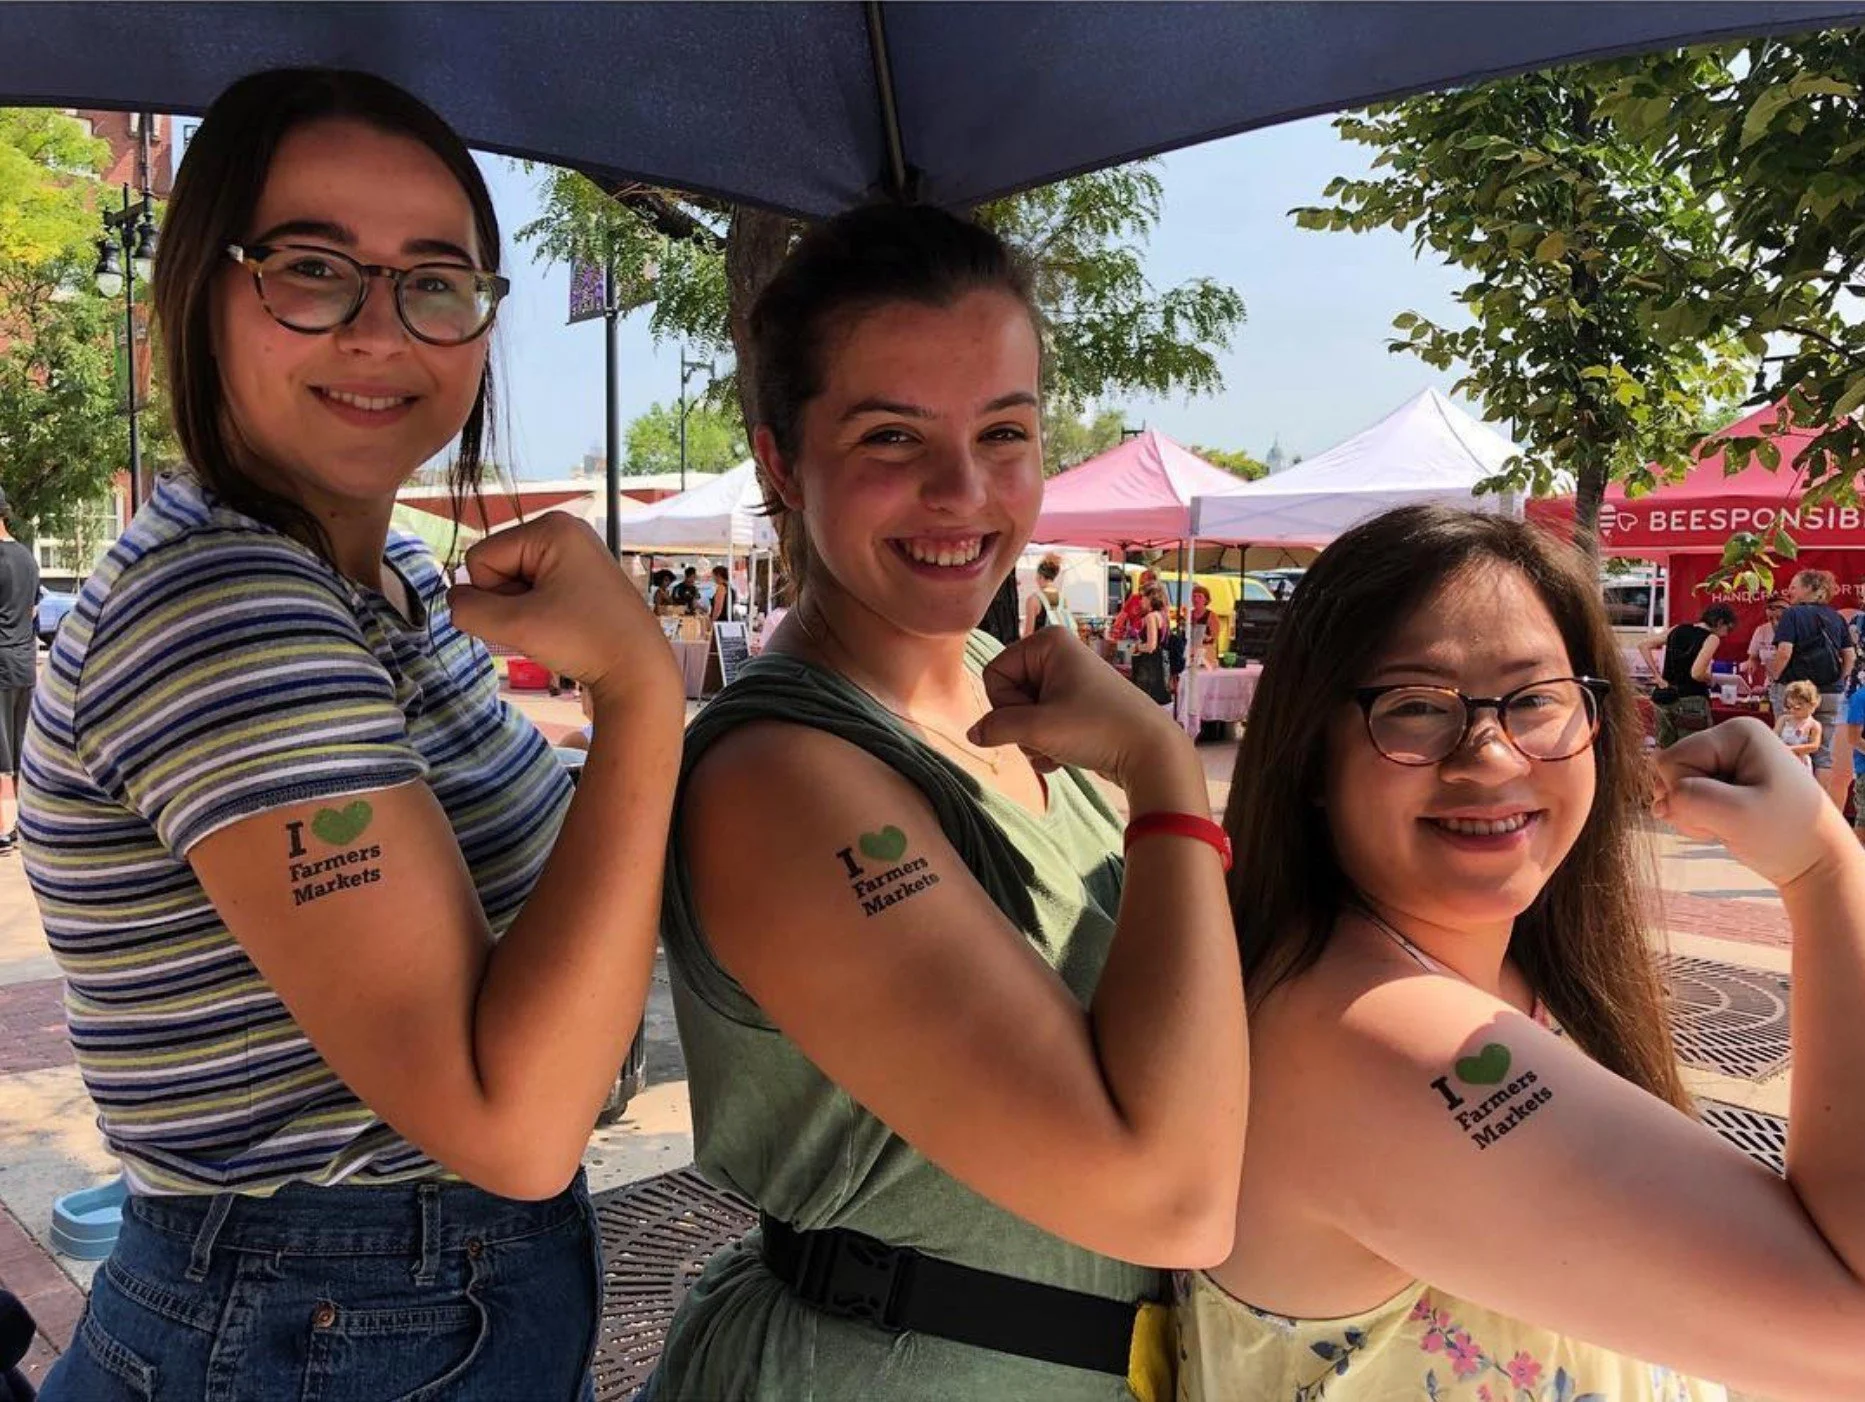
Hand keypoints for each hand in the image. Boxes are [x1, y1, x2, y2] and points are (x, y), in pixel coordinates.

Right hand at [447, 514, 679, 704]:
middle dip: (509, 603)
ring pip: (515, 583)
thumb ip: (469, 610)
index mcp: (551, 528)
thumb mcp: (516, 626)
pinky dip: (539, 615)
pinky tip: (565, 628)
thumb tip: (454, 601)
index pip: (481, 557)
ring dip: (522, 612)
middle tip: (549, 624)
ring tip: (560, 627)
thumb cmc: (582, 641)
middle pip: (498, 567)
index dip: (492, 595)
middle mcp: (565, 531)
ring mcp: (576, 554)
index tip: (533, 614)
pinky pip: (537, 592)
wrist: (639, 671)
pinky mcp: (582, 579)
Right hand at [970, 627, 1187, 786]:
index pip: (994, 673)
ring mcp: (1067, 681)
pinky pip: (1041, 725)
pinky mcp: (1075, 707)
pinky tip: (1064, 757)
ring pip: (1022, 715)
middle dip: (1021, 726)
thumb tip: (972, 735)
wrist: (1151, 754)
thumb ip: (997, 728)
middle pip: (1008, 695)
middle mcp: (1057, 655)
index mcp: (1048, 642)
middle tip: (1049, 736)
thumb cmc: (1098, 729)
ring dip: (1033, 741)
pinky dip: (1046, 745)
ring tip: (1060, 749)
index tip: (1034, 717)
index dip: (1004, 704)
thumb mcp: (1038, 729)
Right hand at [1652, 717, 1848, 886]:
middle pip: (1670, 772)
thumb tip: (1658, 798)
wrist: (1813, 860)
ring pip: (1673, 787)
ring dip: (1690, 814)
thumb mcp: (1737, 815)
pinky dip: (1694, 819)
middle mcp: (1728, 740)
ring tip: (1725, 825)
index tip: (1722, 812)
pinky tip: (1720, 826)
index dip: (1684, 792)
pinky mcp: (1720, 783)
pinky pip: (1684, 798)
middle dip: (1687, 804)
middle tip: (1723, 822)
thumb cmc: (1786, 834)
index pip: (1673, 760)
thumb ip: (1688, 798)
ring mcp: (1724, 762)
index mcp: (1736, 733)